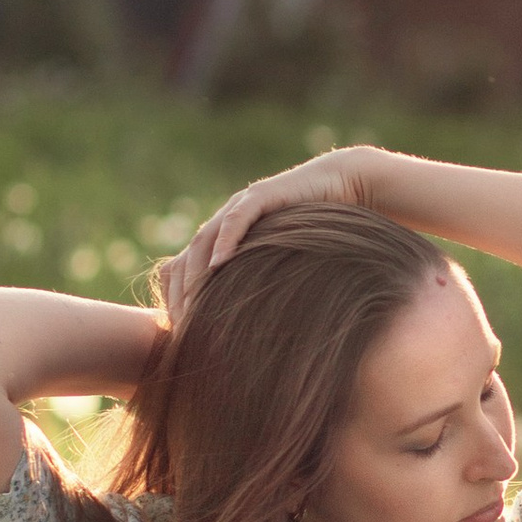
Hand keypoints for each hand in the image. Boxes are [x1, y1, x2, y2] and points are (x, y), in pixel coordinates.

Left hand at [161, 146, 404, 313]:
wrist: (344, 186)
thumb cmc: (318, 233)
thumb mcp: (282, 266)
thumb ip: (262, 288)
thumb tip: (255, 336)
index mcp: (222, 241)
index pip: (183, 271)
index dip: (176, 301)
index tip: (180, 335)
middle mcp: (223, 224)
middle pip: (185, 261)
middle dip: (180, 297)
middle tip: (182, 330)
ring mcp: (238, 207)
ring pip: (203, 242)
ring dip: (194, 276)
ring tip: (192, 307)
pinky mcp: (260, 196)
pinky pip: (236, 219)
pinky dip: (225, 241)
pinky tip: (219, 264)